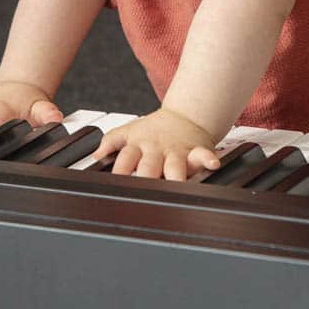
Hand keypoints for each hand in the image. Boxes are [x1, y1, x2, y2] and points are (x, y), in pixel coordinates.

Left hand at [91, 107, 220, 180]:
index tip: (116, 189)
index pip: (125, 161)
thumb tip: (96, 155)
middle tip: (144, 193)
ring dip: (175, 175)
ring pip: (175, 165)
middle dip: (146, 179)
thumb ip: (112, 141)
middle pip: (149, 167)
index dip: (120, 173)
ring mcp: (176, 151)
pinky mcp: (196, 151)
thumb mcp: (129, 131)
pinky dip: (208, 159)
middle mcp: (156, 149)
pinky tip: (212, 164)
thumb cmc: (153, 131)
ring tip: (174, 185)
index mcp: (138, 145)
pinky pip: (204, 155)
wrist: (184, 116)